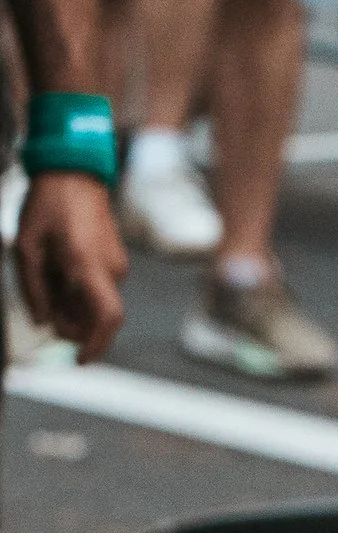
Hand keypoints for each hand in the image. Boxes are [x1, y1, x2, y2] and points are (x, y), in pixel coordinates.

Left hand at [14, 173, 124, 359]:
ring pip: (96, 304)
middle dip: (72, 326)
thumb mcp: (26, 248)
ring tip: (47, 283)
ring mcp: (116, 265)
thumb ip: (34, 290)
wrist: (73, 172)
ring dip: (73, 307)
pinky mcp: (114, 260)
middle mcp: (110, 270)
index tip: (77, 360)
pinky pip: (98, 289)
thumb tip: (43, 322)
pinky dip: (79, 293)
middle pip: (97, 318)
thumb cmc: (48, 205)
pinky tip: (59, 274)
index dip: (96, 346)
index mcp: (88, 266)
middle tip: (45, 314)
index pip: (106, 319)